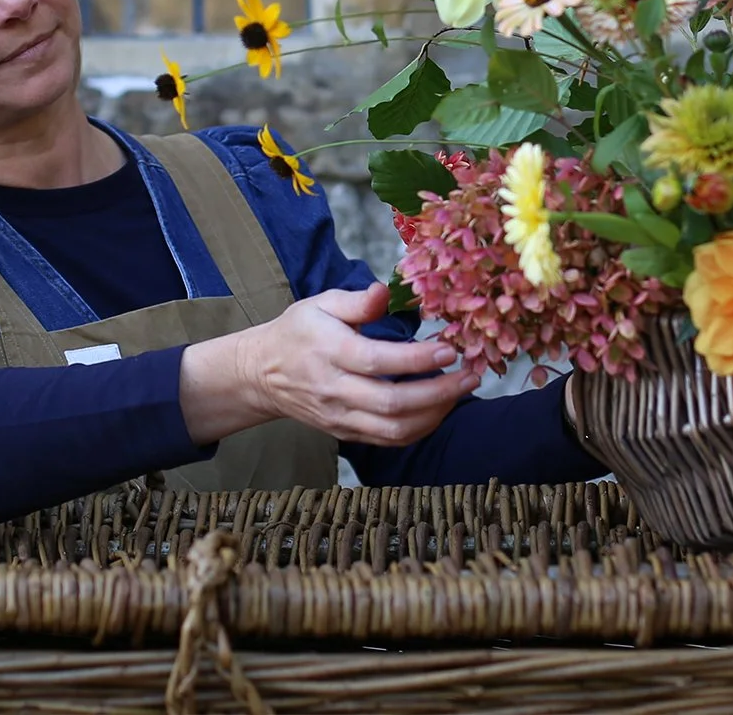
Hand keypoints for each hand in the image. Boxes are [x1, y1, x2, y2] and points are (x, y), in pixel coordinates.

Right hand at [180, 283, 479, 446]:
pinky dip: (419, 429)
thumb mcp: (319, 304)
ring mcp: (341, 417)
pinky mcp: (346, 432)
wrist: (261, 374)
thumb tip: (386, 292)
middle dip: (439, 393)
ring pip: (393, 430)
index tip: (450, 349)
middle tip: (471, 376)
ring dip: (435, 415)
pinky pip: (387, 440)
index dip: (418, 359)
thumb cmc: (296, 333)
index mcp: (330, 353)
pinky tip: (439, 409)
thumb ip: (356, 301)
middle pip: (393, 404)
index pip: (379, 362)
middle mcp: (336, 391)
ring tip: (461, 391)